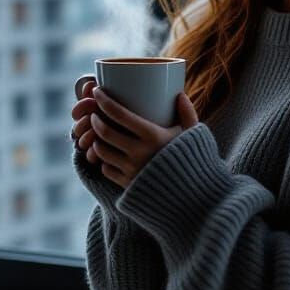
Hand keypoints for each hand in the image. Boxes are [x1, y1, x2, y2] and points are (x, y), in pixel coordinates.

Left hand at [71, 76, 199, 187]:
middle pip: (105, 131)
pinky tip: (108, 154)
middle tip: (95, 113)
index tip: (97, 91)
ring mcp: (132, 170)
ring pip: (102, 151)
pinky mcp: (128, 185)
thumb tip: (180, 94)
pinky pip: (107, 169)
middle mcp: (139, 152)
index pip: (119, 114)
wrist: (194, 197)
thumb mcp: (195, 135)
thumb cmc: (194, 160)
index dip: (104, 101)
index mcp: (154, 135)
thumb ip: (188, 114)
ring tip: (98, 133)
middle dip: (95, 119)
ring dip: (96, 139)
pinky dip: (104, 160)